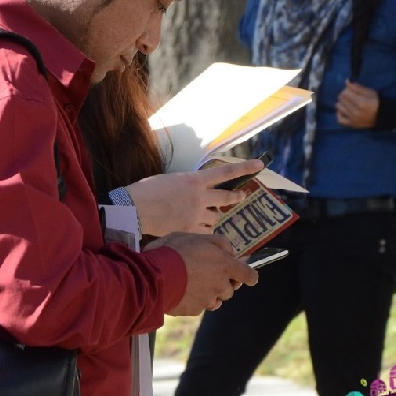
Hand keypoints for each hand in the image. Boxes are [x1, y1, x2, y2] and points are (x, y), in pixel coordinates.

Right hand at [126, 159, 263, 235]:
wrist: (135, 208)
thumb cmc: (146, 190)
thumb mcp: (170, 180)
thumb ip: (186, 185)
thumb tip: (192, 190)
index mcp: (194, 180)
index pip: (226, 172)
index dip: (244, 168)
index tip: (259, 164)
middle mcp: (200, 196)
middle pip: (226, 196)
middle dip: (235, 196)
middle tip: (241, 195)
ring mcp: (196, 214)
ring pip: (215, 216)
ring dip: (213, 215)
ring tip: (205, 216)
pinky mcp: (190, 230)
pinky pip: (205, 231)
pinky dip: (203, 230)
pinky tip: (196, 231)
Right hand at [149, 232, 257, 315]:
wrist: (155, 275)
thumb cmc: (175, 251)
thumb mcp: (197, 237)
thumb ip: (217, 243)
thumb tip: (229, 252)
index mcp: (225, 266)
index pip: (249, 276)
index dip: (248, 276)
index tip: (244, 277)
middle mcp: (221, 285)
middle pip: (230, 289)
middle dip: (221, 283)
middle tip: (204, 274)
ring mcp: (209, 300)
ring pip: (215, 299)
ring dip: (209, 293)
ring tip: (191, 283)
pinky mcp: (195, 310)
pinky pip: (199, 306)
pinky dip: (194, 300)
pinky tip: (181, 291)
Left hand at [336, 80, 378, 128]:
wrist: (383, 116)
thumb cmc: (377, 102)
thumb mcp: (370, 92)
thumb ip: (357, 87)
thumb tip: (346, 82)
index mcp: (361, 103)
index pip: (345, 93)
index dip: (347, 89)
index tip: (351, 90)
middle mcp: (356, 112)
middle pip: (341, 99)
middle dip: (344, 95)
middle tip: (350, 96)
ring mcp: (353, 119)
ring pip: (339, 107)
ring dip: (342, 103)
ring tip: (348, 102)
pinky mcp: (352, 125)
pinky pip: (339, 119)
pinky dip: (339, 114)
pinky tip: (343, 110)